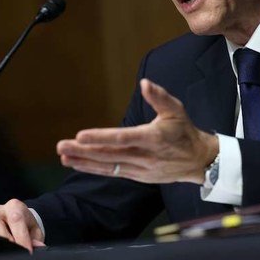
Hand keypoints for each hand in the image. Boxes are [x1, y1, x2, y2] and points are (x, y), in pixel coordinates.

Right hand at [0, 199, 44, 253]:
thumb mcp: (34, 230)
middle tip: (16, 251)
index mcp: (14, 206)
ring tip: (8, 250)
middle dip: (7, 241)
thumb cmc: (26, 224)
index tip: (26, 251)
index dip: (21, 238)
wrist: (17, 220)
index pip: (16, 220)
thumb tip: (37, 246)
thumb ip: (36, 238)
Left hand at [57, 78, 218, 183]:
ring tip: (64, 155)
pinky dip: (93, 168)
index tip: (81, 135)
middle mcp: (145, 155)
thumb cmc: (184, 131)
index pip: (123, 138)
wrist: (198, 160)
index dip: (101, 138)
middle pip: (110, 154)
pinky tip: (77, 163)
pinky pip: (112, 172)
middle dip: (84, 151)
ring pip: (108, 165)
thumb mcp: (176, 110)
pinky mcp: (138, 176)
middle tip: (61, 146)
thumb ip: (159, 97)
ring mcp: (140, 169)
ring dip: (84, 161)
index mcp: (154, 138)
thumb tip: (144, 83)